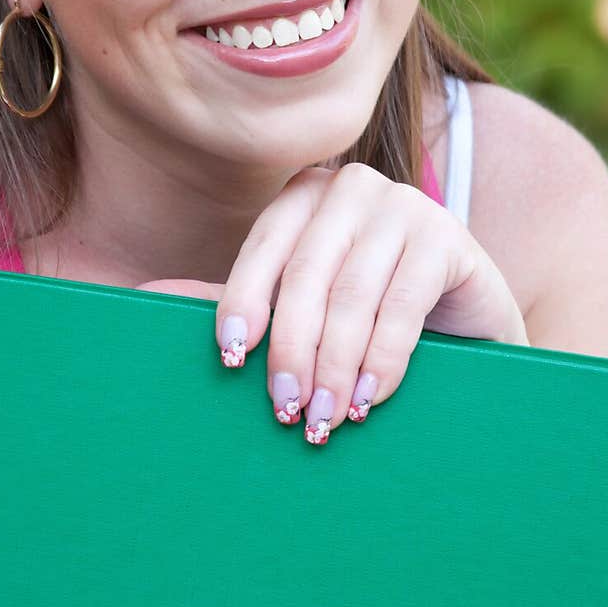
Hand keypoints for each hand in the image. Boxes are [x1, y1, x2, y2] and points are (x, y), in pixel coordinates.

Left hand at [141, 164, 526, 444]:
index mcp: (305, 194)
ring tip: (323, 420)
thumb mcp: (302, 304)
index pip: (265, 246)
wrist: (462, 316)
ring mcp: (404, 205)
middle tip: (285, 410)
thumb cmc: (367, 310)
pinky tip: (366, 400)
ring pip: (353, 295)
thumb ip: (238, 301)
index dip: (245, 300)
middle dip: (292, 349)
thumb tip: (145, 297)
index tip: (232, 356)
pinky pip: (403, 305)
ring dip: (335, 366)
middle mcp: (352, 187)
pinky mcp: (447, 237)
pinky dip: (382, 360)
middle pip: (308, 275)